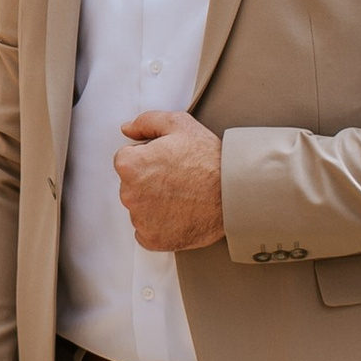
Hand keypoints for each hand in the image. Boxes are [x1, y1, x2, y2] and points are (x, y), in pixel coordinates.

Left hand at [115, 110, 225, 252]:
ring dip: (153, 203)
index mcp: (130, 165)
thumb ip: (146, 122)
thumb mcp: (179, 124)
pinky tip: (179, 213)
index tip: (167, 161)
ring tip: (182, 195)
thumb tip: (127, 129)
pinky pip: (147, 231)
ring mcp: (140, 219)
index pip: (126, 160)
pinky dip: (159, 225)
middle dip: (148, 181)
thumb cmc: (209, 160)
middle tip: (177, 178)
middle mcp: (129, 194)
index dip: (148, 157)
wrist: (234, 194)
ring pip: (140, 208)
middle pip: (131, 185)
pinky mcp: (152, 239)